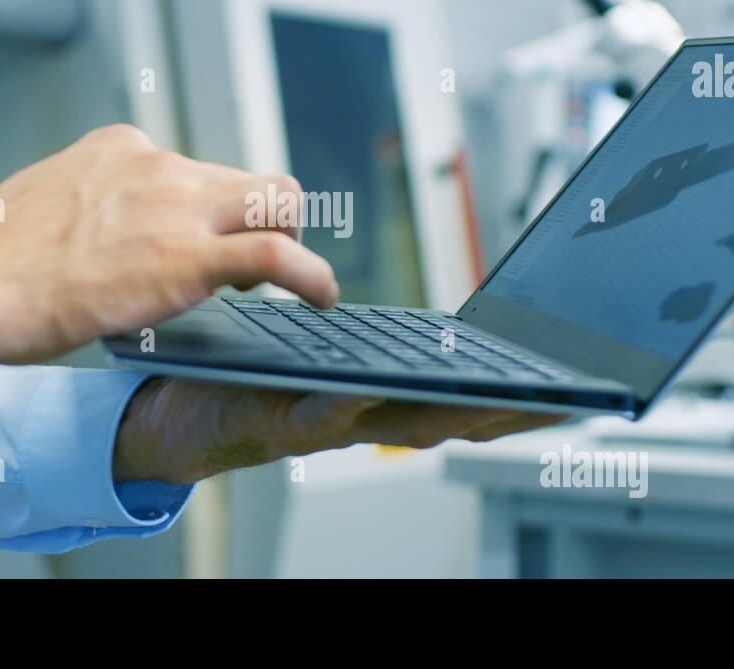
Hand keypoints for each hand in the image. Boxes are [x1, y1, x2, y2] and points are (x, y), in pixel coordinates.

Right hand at [0, 124, 336, 368]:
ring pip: (278, 201)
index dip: (211, 212)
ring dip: (291, 239)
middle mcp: (156, 164)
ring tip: (292, 283)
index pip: (196, 170)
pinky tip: (323, 298)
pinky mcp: (189, 255)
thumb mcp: (43, 209)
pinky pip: (279, 254)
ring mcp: (176, 204)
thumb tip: (102, 236)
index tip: (204, 245)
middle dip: (255, 222)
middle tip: (249, 271)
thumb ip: (88, 210)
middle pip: (244, 181)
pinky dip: (313, 275)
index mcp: (120, 150)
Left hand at [112, 378, 566, 482]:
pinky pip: (322, 415)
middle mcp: (361, 414)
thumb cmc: (241, 377)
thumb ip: (351, 337)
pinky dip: (349, 404)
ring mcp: (325, 424)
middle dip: (511, 408)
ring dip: (452, 412)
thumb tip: (396, 308)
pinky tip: (368, 387)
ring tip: (503, 397)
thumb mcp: (311, 349)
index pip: (457, 388)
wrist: (167, 416)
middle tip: (563, 395)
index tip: (566, 380)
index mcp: (374, 391)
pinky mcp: (280, 425)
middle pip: (451, 413)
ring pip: (402, 421)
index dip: (515, 389)